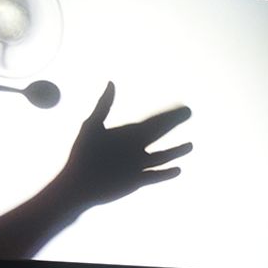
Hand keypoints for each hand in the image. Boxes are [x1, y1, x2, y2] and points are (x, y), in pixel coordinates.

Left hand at [58, 82, 192, 206]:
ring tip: (190, 145)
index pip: (153, 121)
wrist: (76, 184)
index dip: (168, 114)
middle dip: (175, 124)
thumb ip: (103, 106)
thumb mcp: (92, 126)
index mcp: (127, 134)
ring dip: (176, 152)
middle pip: (160, 134)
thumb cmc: (80, 154)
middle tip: (189, 113)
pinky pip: (155, 176)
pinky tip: (178, 170)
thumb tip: (111, 83)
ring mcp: (137, 166)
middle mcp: (135, 149)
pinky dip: (166, 174)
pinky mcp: (136, 181)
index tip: (182, 106)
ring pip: (162, 157)